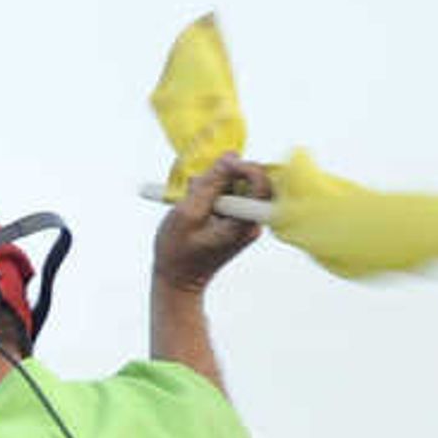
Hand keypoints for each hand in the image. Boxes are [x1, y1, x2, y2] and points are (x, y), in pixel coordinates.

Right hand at [155, 152, 272, 292]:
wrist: (177, 282)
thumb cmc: (176, 252)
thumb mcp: (187, 213)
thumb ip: (210, 183)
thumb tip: (231, 155)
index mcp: (244, 223)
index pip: (261, 183)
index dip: (244, 167)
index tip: (220, 167)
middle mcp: (252, 222)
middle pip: (252, 181)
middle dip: (226, 176)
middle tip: (197, 186)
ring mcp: (247, 223)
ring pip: (241, 187)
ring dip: (216, 186)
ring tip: (192, 200)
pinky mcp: (239, 223)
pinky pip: (234, 198)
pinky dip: (215, 196)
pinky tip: (197, 206)